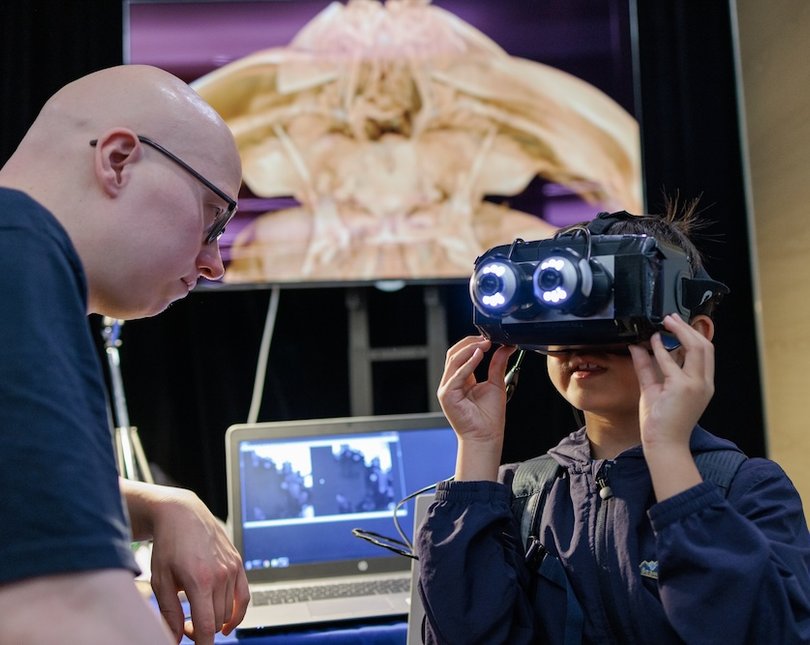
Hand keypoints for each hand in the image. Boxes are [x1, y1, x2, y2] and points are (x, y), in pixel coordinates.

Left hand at [123, 481, 249, 643]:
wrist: (182, 514)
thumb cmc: (169, 545)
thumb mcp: (161, 581)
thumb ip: (169, 613)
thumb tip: (176, 638)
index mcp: (200, 580)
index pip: (207, 626)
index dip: (202, 644)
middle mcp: (221, 575)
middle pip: (218, 621)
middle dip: (202, 630)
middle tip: (184, 624)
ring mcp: (232, 568)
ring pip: (229, 611)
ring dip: (216, 621)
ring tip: (197, 615)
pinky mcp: (238, 563)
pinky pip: (244, 596)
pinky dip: (238, 613)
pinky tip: (227, 622)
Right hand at [436, 335, 515, 479]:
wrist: (486, 437)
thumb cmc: (489, 417)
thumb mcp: (496, 384)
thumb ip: (497, 364)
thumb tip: (505, 348)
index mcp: (461, 380)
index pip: (461, 355)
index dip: (473, 344)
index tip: (489, 337)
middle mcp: (451, 383)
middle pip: (454, 354)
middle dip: (470, 343)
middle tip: (487, 338)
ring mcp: (447, 389)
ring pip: (454, 360)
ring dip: (469, 349)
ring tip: (485, 344)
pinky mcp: (447, 395)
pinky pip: (457, 375)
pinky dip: (468, 363)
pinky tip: (479, 355)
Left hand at [629, 314, 714, 449]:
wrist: (663, 444)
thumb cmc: (661, 422)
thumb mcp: (653, 388)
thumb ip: (647, 367)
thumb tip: (638, 346)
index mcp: (702, 384)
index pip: (705, 353)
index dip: (693, 334)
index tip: (677, 324)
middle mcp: (704, 383)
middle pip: (705, 346)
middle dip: (688, 328)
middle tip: (671, 318)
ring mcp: (695, 385)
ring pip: (697, 348)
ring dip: (681, 331)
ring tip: (666, 322)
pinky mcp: (682, 388)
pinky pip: (672, 361)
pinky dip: (662, 348)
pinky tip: (653, 340)